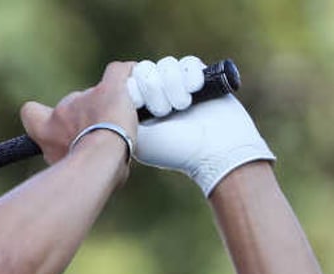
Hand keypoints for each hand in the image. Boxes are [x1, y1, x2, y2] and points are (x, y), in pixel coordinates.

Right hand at [21, 62, 137, 163]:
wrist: (100, 160)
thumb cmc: (87, 173)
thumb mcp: (70, 172)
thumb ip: (73, 165)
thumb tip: (88, 170)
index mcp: (46, 132)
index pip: (31, 114)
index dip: (42, 117)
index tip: (58, 130)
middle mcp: (60, 114)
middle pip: (71, 106)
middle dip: (85, 117)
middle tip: (104, 135)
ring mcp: (85, 98)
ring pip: (97, 95)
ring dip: (108, 105)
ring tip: (124, 123)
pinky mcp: (109, 88)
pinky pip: (118, 73)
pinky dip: (127, 75)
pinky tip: (135, 81)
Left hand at [128, 56, 275, 195]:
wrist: (216, 151)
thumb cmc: (174, 149)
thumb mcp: (138, 136)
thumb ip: (121, 113)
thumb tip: (118, 87)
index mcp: (139, 108)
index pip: (128, 79)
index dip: (135, 89)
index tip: (141, 108)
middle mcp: (157, 95)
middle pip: (146, 69)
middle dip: (155, 89)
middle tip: (163, 112)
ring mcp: (179, 87)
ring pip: (167, 64)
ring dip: (174, 84)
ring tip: (183, 106)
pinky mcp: (200, 80)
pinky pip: (189, 62)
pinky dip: (191, 75)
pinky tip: (195, 90)